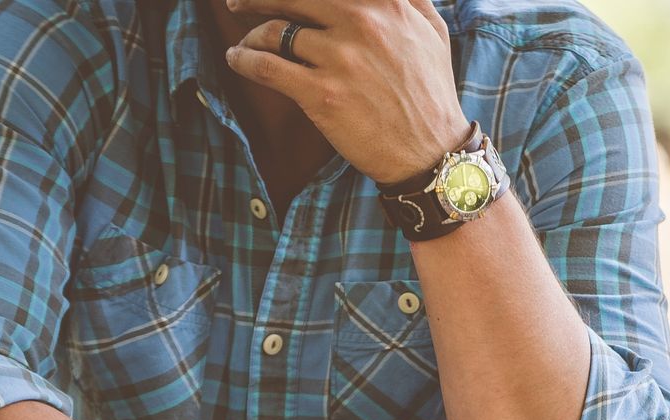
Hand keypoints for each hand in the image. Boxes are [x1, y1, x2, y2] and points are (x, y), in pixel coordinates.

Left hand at [224, 0, 472, 183]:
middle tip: (239, 3)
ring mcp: (340, 58)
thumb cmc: (432, 93)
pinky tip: (237, 60)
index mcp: (386, 5)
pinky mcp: (322, 94)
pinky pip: (267, 67)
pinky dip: (244, 60)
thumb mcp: (432, 33)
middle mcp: (362, 23)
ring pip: (274, 32)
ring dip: (252, 36)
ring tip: (247, 43)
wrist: (432, 153)